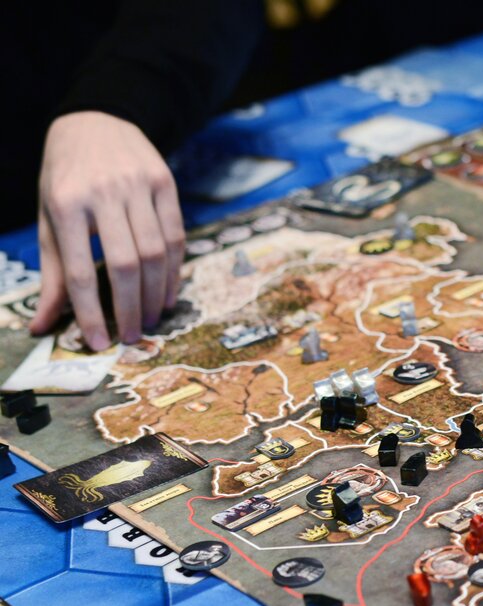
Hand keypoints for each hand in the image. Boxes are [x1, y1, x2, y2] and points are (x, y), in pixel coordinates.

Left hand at [31, 112, 184, 349]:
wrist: (96, 121)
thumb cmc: (66, 179)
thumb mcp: (49, 219)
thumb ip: (52, 273)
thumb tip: (42, 325)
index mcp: (65, 203)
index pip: (80, 269)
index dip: (91, 311)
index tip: (98, 342)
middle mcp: (103, 192)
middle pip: (125, 264)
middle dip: (129, 307)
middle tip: (132, 336)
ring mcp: (138, 185)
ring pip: (156, 253)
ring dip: (154, 293)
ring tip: (149, 318)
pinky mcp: (165, 183)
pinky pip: (176, 236)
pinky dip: (174, 271)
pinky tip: (166, 292)